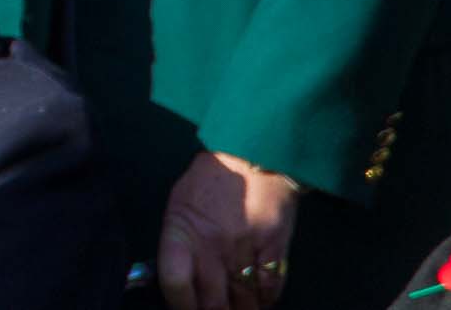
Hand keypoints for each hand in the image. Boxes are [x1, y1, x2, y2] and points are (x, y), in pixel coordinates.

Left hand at [158, 150, 298, 309]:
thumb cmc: (209, 181)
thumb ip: (177, 243)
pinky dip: (265, 300)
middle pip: (212, 303)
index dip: (179, 304)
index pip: (174, 282)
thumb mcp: (179, 205)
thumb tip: (178, 280)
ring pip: (244, 303)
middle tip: (214, 309)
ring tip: (236, 306)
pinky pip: (270, 291)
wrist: (253, 156)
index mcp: (182, 231)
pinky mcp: (275, 249)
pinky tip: (258, 298)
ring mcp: (246, 249)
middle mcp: (213, 245)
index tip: (185, 308)